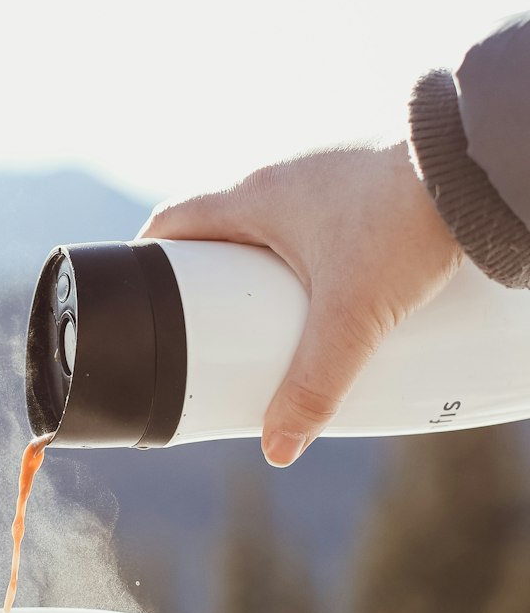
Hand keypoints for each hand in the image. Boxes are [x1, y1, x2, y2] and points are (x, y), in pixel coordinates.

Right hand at [137, 140, 463, 466]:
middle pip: (219, 228)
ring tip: (274, 313)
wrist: (473, 166)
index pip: (172, 222)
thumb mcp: (352, 319)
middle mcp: (280, 177)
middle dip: (209, 276)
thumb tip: (278, 446)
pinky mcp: (363, 180)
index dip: (147, 258)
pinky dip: (310, 250)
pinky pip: (316, 217)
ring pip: (272, 222)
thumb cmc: (405, 221)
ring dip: (262, 262)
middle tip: (210, 324)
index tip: (140, 292)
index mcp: (252, 198)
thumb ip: (314, 385)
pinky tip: (339, 282)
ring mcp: (323, 174)